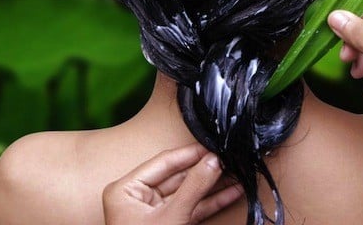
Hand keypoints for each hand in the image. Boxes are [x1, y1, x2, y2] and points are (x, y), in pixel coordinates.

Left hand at [102, 143, 242, 224]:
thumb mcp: (171, 217)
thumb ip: (194, 187)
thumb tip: (213, 160)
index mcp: (125, 189)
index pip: (164, 162)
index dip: (191, 153)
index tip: (214, 146)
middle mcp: (137, 197)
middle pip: (178, 176)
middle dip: (206, 170)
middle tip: (229, 159)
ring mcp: (153, 212)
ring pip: (188, 192)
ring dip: (213, 186)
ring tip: (236, 174)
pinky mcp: (168, 224)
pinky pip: (191, 208)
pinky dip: (210, 202)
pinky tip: (230, 193)